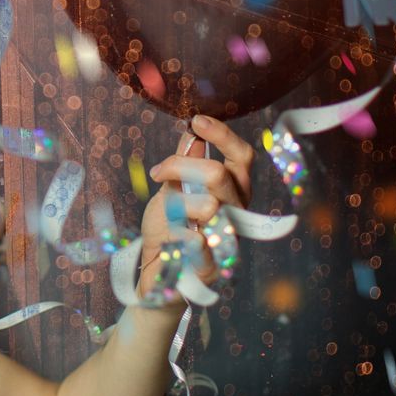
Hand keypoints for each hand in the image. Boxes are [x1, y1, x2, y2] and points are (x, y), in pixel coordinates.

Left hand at [135, 114, 255, 307]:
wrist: (154, 275)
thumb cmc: (166, 232)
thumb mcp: (170, 192)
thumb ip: (183, 165)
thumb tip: (192, 134)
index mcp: (232, 194)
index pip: (242, 159)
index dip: (223, 136)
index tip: (196, 121)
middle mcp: (236, 215)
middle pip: (221, 175)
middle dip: (184, 165)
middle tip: (159, 172)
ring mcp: (226, 242)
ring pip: (210, 205)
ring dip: (176, 202)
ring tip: (164, 212)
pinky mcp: (211, 268)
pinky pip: (197, 242)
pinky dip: (177, 234)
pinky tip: (170, 238)